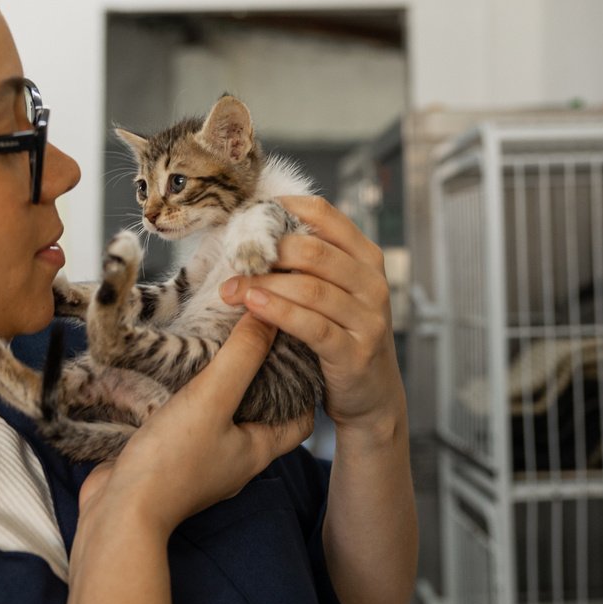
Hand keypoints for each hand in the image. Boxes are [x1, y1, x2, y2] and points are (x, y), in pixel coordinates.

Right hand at [78, 314, 313, 537]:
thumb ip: (241, 357)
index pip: (300, 420)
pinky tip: (173, 378)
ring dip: (219, 388)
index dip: (304, 388)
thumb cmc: (171, 463)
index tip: (294, 352)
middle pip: (260, 414)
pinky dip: (187, 401)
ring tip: (213, 349)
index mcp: (256, 451)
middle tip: (252, 340)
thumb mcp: (212, 398)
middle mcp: (233, 459)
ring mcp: (200, 462)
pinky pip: (187, 425)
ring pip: (221, 418)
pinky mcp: (169, 461)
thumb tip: (268, 315)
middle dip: (258, 379)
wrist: (119, 511)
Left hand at [219, 196, 404, 440]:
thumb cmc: (341, 334)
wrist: (372, 394)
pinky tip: (252, 307)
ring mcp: (368, 319)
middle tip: (231, 259)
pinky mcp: (355, 353)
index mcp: (365, 257)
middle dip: (267, 252)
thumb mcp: (335, 291)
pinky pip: (313, 326)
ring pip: (310, 289)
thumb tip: (253, 233)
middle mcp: (372, 283)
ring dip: (263, 285)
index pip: (324, 215)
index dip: (282, 209)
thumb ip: (309, 263)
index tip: (247, 215)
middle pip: (314, 251)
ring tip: (230, 288)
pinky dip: (279, 313)